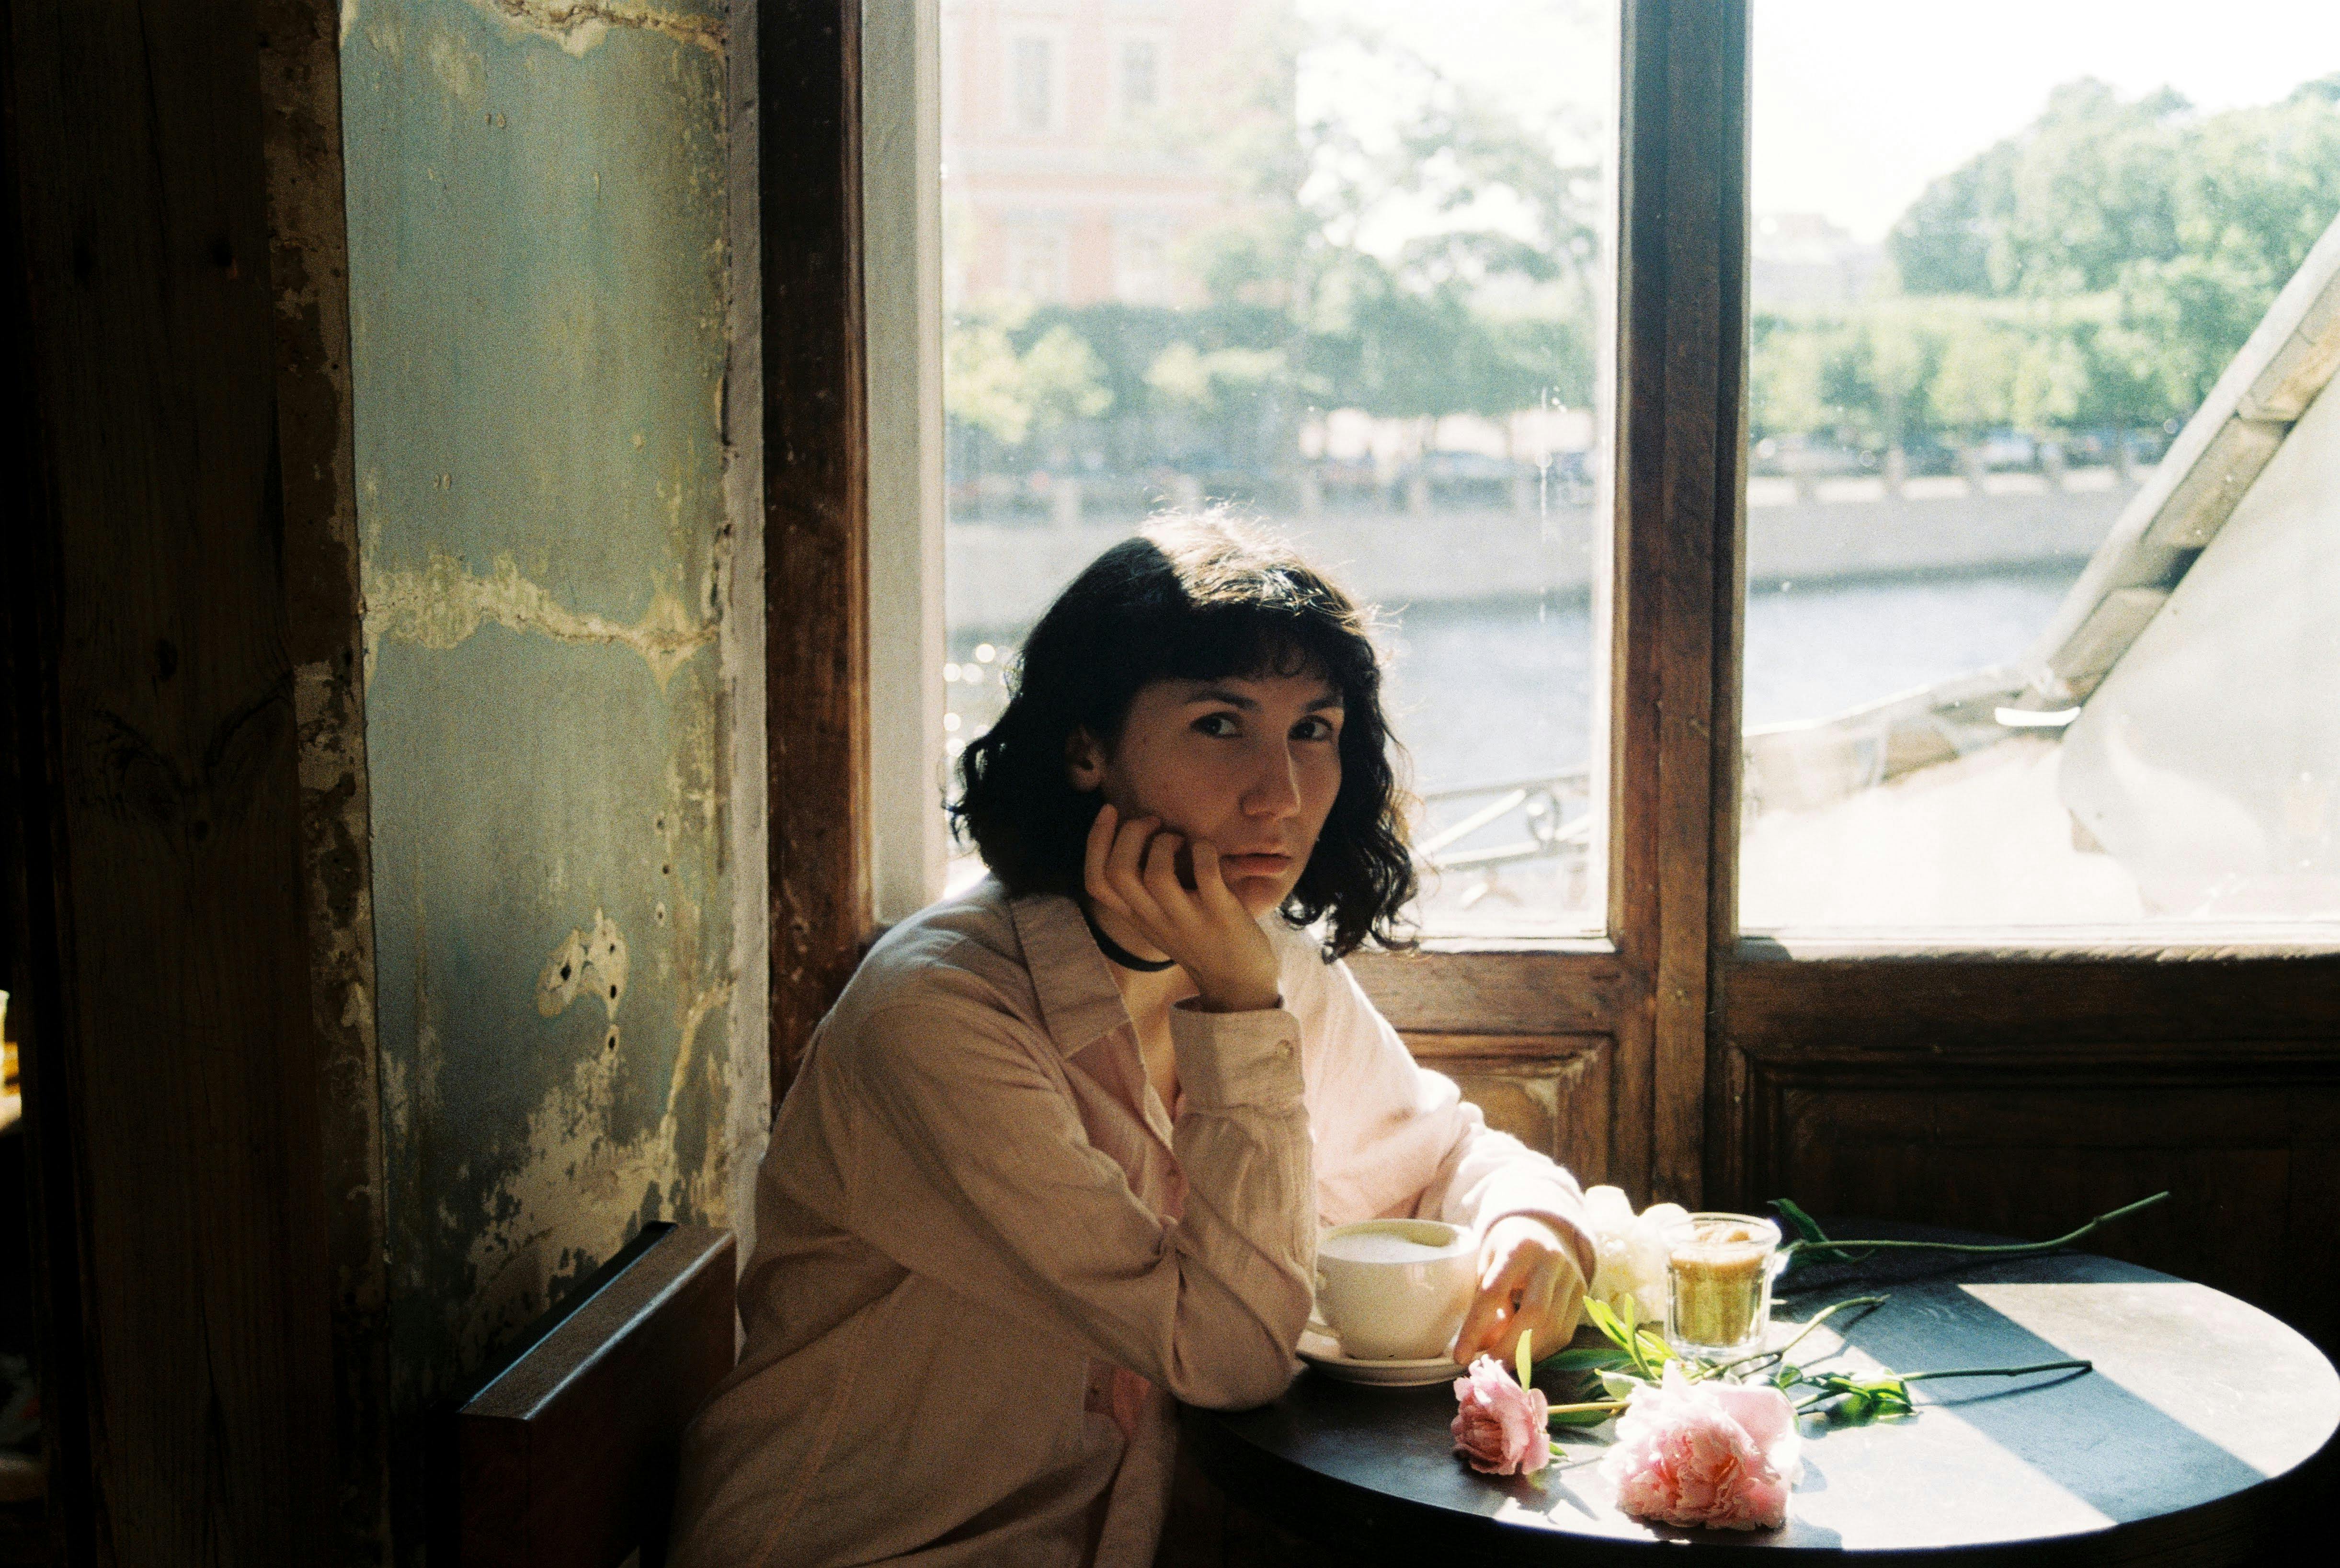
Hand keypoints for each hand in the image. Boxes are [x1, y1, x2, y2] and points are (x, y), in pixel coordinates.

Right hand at [1084, 802, 1279, 1011]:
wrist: (1239, 987)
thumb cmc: (1201, 942)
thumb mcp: (1160, 921)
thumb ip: (1145, 891)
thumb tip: (1141, 837)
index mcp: (1136, 918)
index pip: (1096, 881)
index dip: (1095, 840)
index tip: (1111, 811)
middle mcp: (1154, 920)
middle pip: (1118, 872)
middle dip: (1130, 833)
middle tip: (1154, 824)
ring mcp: (1186, 919)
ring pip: (1155, 874)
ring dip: (1165, 843)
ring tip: (1180, 841)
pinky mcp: (1220, 915)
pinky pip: (1205, 873)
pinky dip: (1204, 850)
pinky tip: (1207, 851)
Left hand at [1452, 1215, 1586, 1365]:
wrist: (1543, 1227)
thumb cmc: (1506, 1248)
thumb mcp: (1488, 1263)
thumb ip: (1485, 1301)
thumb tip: (1481, 1347)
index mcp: (1519, 1247)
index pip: (1494, 1292)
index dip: (1476, 1328)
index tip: (1460, 1356)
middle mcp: (1551, 1260)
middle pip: (1533, 1313)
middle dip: (1508, 1348)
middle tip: (1487, 1367)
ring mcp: (1572, 1277)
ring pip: (1552, 1327)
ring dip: (1526, 1354)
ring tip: (1503, 1364)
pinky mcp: (1582, 1293)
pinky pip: (1564, 1332)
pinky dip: (1542, 1350)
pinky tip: (1525, 1355)